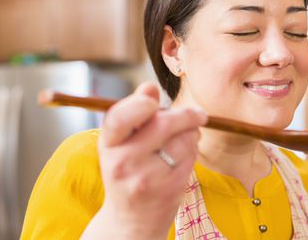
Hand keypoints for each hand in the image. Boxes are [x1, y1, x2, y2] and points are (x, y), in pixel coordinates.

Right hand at [81, 83, 206, 239]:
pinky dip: (193, 150)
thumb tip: (149, 87)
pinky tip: (183, 156)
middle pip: (164, 123)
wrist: (131, 221)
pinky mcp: (169, 189)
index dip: (141, 104)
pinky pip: (192, 156)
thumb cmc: (127, 173)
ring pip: (184, 138)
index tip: (155, 102)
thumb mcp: (121, 144)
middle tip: (198, 114)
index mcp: (108, 144)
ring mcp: (147, 178)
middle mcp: (124, 162)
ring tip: (184, 140)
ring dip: (192, 133)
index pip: (120, 116)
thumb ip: (135, 113)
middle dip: (187, 115)